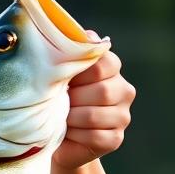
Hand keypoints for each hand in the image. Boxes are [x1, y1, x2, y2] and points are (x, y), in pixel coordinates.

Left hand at [52, 32, 135, 170]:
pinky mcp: (115, 139)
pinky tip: (67, 132)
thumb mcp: (56, 75)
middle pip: (102, 91)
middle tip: (58, 101)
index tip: (62, 79)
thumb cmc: (53, 99)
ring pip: (95, 115)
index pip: (105, 63)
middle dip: (73, 98)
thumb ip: (70, 55)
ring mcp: (122, 116)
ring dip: (70, 118)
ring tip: (59, 116)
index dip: (80, 72)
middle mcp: (123, 90)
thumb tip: (87, 34)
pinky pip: (95, 136)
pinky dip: (75, 135)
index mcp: (111, 69)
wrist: (51, 137)